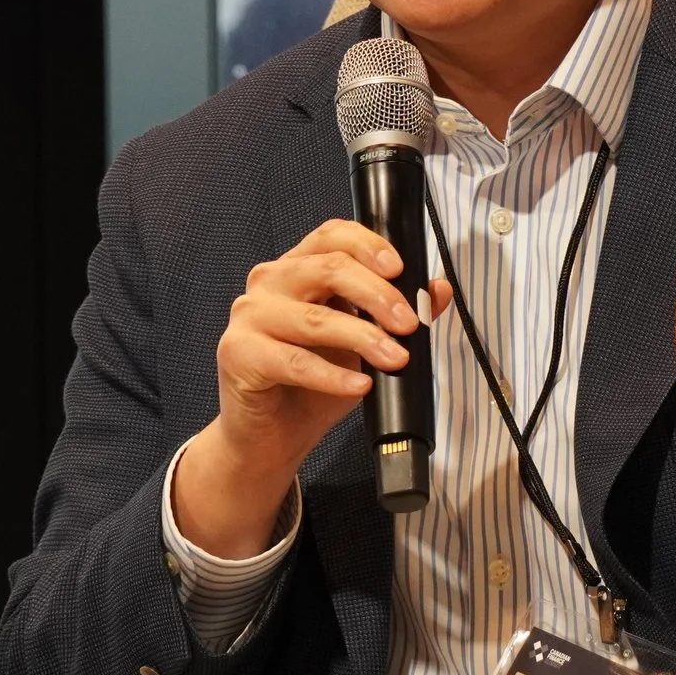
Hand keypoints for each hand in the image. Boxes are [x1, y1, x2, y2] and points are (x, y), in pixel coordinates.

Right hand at [172, 219, 449, 558]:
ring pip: (316, 318)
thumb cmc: (311, 387)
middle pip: (329, 268)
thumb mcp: (362, 346)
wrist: (269, 439)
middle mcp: (269, 283)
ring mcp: (249, 316)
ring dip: (364, 338)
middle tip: (410, 323)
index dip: (368, 245)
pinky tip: (360, 384)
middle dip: (378, 294)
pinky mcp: (238, 353)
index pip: (332, 235)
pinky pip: (294, 362)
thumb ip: (395, 314)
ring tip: (396, 358)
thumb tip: (438, 291)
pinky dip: (333, 375)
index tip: (401, 268)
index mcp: (297, 268)